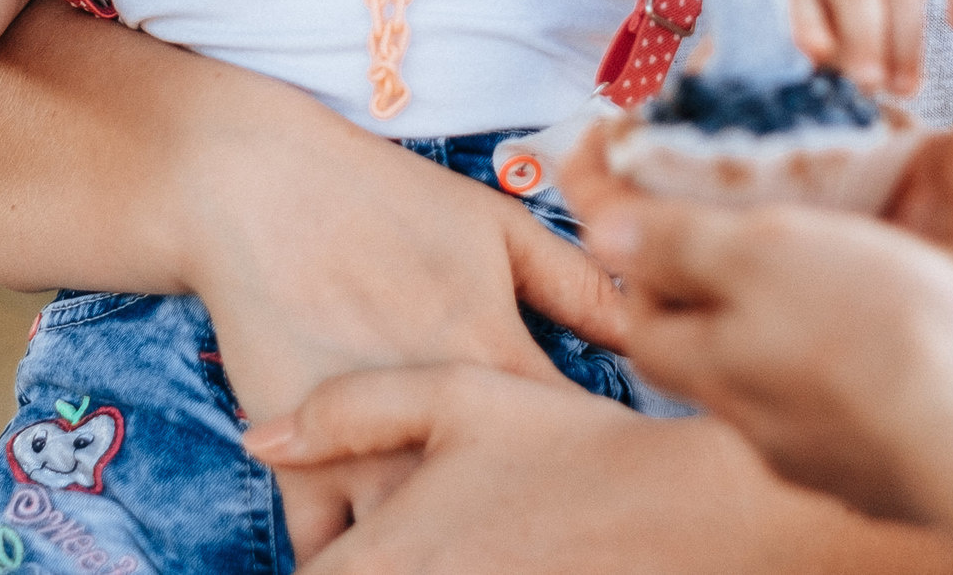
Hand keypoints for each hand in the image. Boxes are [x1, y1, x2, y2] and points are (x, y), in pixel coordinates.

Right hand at [161, 76, 629, 558]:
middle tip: (555, 539)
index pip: (577, 446)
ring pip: (421, 548)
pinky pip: (330, 554)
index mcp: (494, 356)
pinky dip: (357, 567)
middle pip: (505, 516)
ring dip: (451, 557)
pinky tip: (389, 561)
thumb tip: (654, 327)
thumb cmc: (383, 198)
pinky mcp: (298, 462)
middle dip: (533, 538)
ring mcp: (363, 447)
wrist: (256, 186)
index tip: (616, 484)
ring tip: (476, 558)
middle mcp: (434, 416)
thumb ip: (576, 285)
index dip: (601, 471)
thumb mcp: (495, 225)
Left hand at [245, 363, 952, 572]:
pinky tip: (491, 550)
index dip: (314, 554)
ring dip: (405, 568)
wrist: (694, 515)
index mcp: (387, 559)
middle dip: (354, 559)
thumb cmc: (575, 446)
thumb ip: (351, 409)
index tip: (332, 538)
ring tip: (445, 538)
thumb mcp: (459, 394)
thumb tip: (259, 437)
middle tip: (389, 533)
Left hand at [564, 149, 952, 523]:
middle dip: (715, 301)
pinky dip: (847, 374)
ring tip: (828, 281)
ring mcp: (819, 454)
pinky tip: (885, 342)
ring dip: (786, 335)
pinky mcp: (878, 470)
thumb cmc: (875, 330)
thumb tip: (605, 231)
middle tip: (749, 246)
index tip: (660, 221)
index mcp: (715, 367)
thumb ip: (680, 244)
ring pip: (777, 386)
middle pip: (707, 356)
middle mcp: (756, 424)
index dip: (644, 266)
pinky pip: (844, 413)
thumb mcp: (764, 251)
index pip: (642, 322)